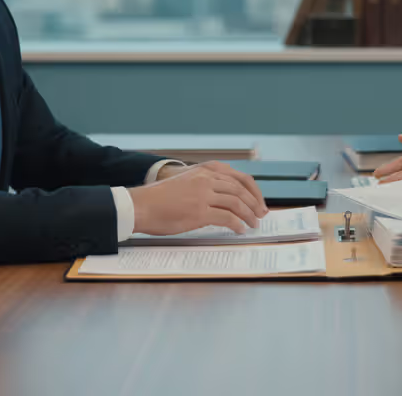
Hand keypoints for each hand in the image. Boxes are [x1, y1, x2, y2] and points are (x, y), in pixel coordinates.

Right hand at [129, 161, 269, 235]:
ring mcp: (204, 195)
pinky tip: (239, 230)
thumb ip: (204, 185)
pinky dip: (237, 224)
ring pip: (237, 203)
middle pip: (241, 190)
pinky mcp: (200, 212)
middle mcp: (207, 179)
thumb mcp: (186, 182)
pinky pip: (227, 218)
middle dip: (254, 204)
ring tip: (253, 224)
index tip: (259, 201)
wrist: (141, 205)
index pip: (239, 178)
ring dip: (249, 215)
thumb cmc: (159, 198)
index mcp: (205, 171)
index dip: (253, 191)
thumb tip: (222, 200)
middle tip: (261, 215)